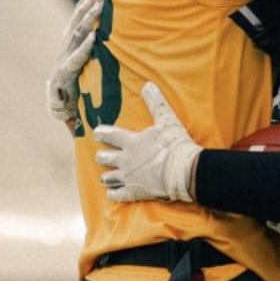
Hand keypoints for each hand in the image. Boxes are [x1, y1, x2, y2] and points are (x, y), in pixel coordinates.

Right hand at [46, 0, 107, 121]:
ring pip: (78, 32)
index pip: (83, 7)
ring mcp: (65, 55)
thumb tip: (126, 26)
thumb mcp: (95, 54)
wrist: (62, 104)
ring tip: (102, 5)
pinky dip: (85, 47)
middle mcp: (68, 41)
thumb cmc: (82, 77)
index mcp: (75, 34)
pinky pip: (76, 58)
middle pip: (80, 13)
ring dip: (90, 18)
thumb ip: (106, 40)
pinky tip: (94, 38)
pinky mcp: (65, 72)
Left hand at [94, 83, 200, 202]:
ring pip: (109, 178)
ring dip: (106, 177)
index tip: (96, 133)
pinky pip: (118, 195)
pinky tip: (112, 194)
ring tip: (105, 177)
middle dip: (102, 157)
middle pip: (105, 158)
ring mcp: (128, 177)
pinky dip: (114, 194)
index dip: (102, 133)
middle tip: (101, 157)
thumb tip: (148, 85)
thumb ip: (156, 103)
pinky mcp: (135, 192)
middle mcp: (125, 160)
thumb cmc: (175, 145)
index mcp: (131, 142)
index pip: (110, 135)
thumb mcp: (167, 120)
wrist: (183, 171)